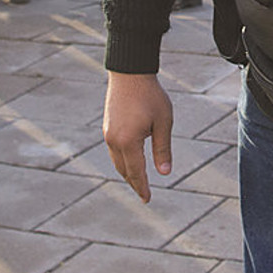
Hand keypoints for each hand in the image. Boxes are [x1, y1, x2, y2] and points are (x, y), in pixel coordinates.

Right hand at [103, 71, 173, 202]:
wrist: (129, 72)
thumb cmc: (150, 96)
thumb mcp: (163, 122)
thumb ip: (163, 149)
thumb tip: (165, 173)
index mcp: (129, 142)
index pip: (136, 173)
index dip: (142, 187)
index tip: (147, 200)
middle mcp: (114, 140)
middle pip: (124, 170)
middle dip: (134, 183)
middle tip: (144, 194)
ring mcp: (108, 133)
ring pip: (117, 161)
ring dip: (127, 172)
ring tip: (138, 180)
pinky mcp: (107, 126)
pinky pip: (114, 150)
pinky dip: (122, 160)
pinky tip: (130, 160)